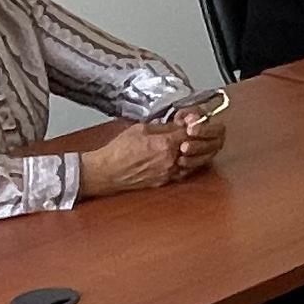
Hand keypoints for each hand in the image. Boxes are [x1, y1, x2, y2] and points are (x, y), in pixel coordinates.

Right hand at [77, 120, 212, 196]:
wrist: (108, 172)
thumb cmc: (119, 150)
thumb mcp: (140, 129)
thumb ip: (162, 126)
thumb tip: (177, 124)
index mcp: (165, 144)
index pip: (190, 132)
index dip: (193, 125)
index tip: (191, 122)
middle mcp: (171, 160)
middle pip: (194, 147)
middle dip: (195, 138)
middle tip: (192, 132)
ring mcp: (169, 173)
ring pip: (192, 162)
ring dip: (193, 152)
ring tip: (187, 144)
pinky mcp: (165, 182)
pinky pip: (183, 172)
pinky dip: (185, 164)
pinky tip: (180, 157)